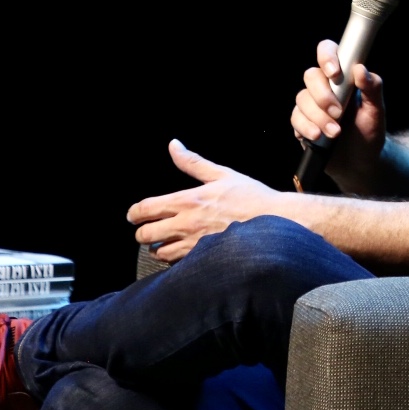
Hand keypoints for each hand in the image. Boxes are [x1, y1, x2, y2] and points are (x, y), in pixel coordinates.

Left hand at [127, 139, 279, 262]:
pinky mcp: (203, 259)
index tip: (133, 215)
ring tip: (164, 241)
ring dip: (157, 247)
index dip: (134, 213)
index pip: (146, 209)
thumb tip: (174, 145)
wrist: (275, 223)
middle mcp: (185, 225)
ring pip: (158, 252)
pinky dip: (173, 259)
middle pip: (145, 235)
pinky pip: (176, 264)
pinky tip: (181, 252)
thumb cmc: (250, 197)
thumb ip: (193, 162)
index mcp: (187, 201)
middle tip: (147, 229)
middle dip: (142, 232)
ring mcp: (193, 245)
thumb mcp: (222, 174)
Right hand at [289, 38, 388, 175]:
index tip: (335, 74)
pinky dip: (306, 127)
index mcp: (342, 78)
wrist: (360, 163)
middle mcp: (324, 87)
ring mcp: (311, 105)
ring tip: (336, 133)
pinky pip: (295, 118)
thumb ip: (373, 88)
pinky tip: (319, 137)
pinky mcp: (302, 123)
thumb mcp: (377, 111)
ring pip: (301, 98)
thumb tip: (361, 70)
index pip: (328, 52)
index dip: (327, 57)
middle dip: (323, 96)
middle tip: (339, 113)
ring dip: (318, 117)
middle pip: (310, 76)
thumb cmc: (370, 132)